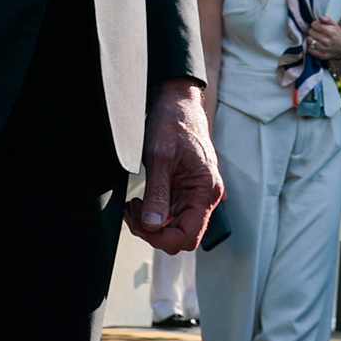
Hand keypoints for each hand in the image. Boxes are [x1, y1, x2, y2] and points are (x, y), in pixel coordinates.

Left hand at [130, 77, 222, 252]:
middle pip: (182, 237)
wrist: (176, 103)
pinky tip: (140, 203)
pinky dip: (153, 215)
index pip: (188, 235)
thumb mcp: (160, 157)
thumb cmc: (173, 123)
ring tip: (134, 206)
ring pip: (175, 228)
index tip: (141, 224)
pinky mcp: (185, 191)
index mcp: (206, 189)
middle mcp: (205, 196)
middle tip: (134, 213)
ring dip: (151, 225)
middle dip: (155, 233)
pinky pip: (171, 215)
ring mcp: (195, 195)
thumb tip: (152, 226)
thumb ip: (158, 193)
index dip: (162, 238)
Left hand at [305, 17, 340, 65]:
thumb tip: (320, 18)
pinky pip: (310, 50)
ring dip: (311, 38)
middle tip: (317, 32)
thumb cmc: (338, 35)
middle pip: (310, 32)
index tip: (317, 26)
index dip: (315, 24)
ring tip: (315, 38)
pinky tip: (315, 45)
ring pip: (309, 40)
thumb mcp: (335, 25)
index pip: (314, 25)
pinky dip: (311, 47)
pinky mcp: (321, 55)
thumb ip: (327, 19)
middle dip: (313, 31)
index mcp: (329, 31)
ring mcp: (323, 49)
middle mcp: (326, 40)